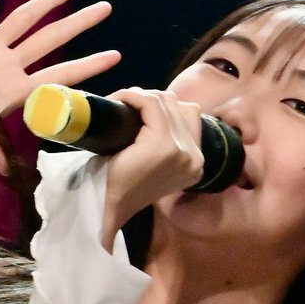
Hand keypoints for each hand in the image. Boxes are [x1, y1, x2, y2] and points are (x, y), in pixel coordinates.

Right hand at [0, 0, 119, 172]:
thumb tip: (12, 171)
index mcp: (15, 91)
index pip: (60, 74)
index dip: (88, 65)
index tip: (115, 56)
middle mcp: (7, 66)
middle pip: (51, 39)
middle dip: (79, 23)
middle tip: (106, 9)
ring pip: (24, 18)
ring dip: (48, 2)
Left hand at [101, 88, 204, 245]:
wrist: (109, 206)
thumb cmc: (124, 185)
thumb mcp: (156, 164)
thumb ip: (169, 141)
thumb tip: (163, 104)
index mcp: (196, 163)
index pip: (188, 114)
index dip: (160, 107)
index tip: (135, 111)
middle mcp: (195, 157)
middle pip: (176, 104)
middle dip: (149, 100)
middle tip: (124, 107)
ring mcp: (182, 150)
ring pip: (163, 100)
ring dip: (140, 97)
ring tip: (120, 105)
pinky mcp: (163, 144)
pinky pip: (150, 103)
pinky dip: (132, 97)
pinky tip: (117, 102)